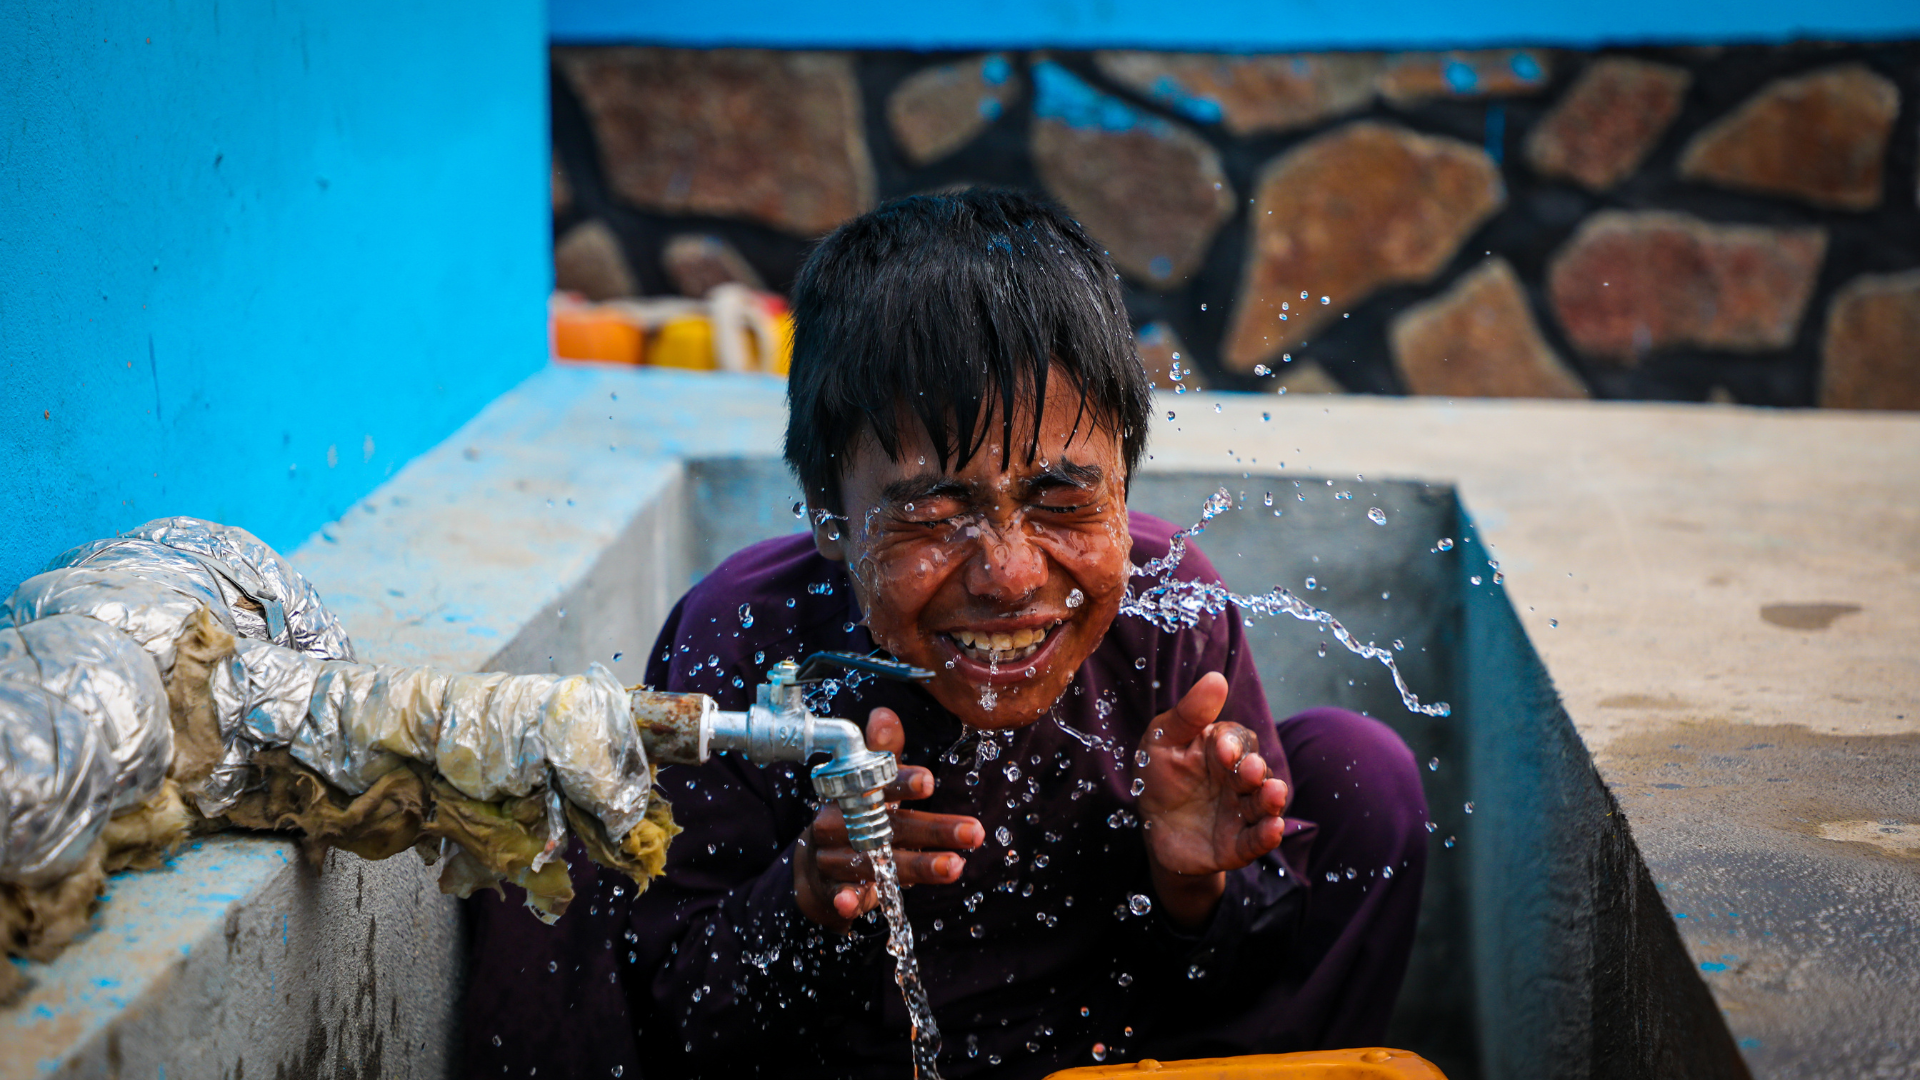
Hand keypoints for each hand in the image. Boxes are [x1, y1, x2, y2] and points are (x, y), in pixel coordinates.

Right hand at [793, 707, 984, 931]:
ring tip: (955, 867)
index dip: (901, 783)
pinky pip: (841, 896)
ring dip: (915, 867)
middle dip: (933, 831)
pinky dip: (847, 899)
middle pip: (889, 827)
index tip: (929, 782)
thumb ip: (881, 755)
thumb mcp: (867, 787)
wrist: (813, 869)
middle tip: (974, 832)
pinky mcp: (831, 891)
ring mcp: (832, 859)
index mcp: (850, 793)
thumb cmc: (853, 818)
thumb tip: (884, 714)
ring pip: (874, 863)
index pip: (877, 785)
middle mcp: (838, 824)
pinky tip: (854, 905)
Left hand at [1133, 672, 1289, 927]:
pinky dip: (1268, 835)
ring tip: (1273, 794)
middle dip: (1254, 771)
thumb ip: (1188, 714)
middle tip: (1247, 770)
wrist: (1152, 830)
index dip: (1234, 744)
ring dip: (1271, 799)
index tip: (1222, 750)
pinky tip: (1273, 828)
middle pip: (1256, 771)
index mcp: (1221, 750)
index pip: (1238, 740)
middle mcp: (1237, 778)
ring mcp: (1242, 811)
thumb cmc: (1159, 777)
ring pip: (1264, 804)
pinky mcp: (1239, 844)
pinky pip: (1257, 839)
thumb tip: (1216, 678)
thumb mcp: (1162, 741)